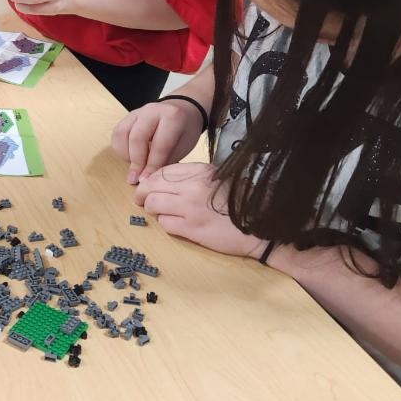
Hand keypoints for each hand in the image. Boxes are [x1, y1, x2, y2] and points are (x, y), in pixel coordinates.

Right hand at [112, 99, 203, 183]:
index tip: (145, 181)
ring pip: (122, 134)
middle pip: (137, 138)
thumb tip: (147, 179)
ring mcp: (137, 112)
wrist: (182, 110)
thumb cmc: (183, 132)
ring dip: (125, 154)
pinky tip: (129, 156)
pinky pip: (117, 133)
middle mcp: (152, 111)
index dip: (152, 166)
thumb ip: (164, 161)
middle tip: (135, 179)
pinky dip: (120, 149)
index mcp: (172, 117)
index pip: (159, 145)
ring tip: (134, 165)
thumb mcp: (182, 147)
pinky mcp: (127, 116)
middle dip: (136, 162)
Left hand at [134, 162, 265, 258]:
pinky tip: (174, 223)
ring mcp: (190, 208)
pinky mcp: (191, 229)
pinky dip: (165, 223)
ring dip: (152, 209)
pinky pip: (164, 223)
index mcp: (200, 171)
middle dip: (142, 193)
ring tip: (159, 212)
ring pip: (152, 205)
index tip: (147, 185)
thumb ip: (191, 177)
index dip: (150, 179)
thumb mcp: (217, 179)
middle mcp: (192, 187)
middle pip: (151, 186)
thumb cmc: (238, 202)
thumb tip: (162, 181)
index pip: (162, 171)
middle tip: (141, 199)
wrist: (259, 227)